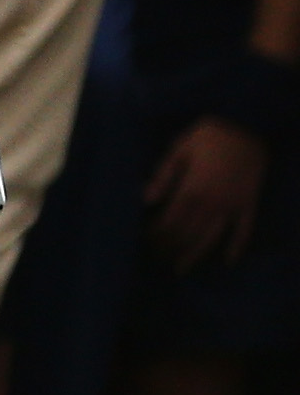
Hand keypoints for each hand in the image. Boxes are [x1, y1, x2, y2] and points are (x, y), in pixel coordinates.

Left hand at [146, 116, 269, 269]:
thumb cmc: (209, 134)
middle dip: (170, 247)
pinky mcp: (250, 204)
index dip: (157, 233)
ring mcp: (233, 206)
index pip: (170, 220)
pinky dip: (237, 247)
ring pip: (212, 237)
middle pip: (188, 232)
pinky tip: (229, 262)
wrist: (248, 125)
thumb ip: (163, 175)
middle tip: (156, 260)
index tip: (145, 243)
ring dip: (195, 254)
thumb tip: (145, 199)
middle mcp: (212, 203)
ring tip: (181, 269)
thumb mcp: (179, 148)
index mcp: (192, 189)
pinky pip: (245, 231)